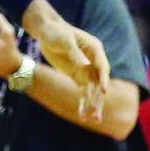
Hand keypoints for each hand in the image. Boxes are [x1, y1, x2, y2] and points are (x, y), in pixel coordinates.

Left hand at [21, 0, 109, 117]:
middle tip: (98, 113)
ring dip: (93, 103)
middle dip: (99, 98)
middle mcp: (93, 61)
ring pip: (92, 89)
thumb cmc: (56, 31)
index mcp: (94, 49)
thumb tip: (85, 64)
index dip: (104, 79)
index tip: (104, 91)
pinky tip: (83, 114)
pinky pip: (82, 90)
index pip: (102, 67)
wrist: (45, 31)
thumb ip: (75, 53)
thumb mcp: (64, 40)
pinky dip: (83, 101)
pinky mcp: (76, 74)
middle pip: (99, 81)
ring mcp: (85, 69)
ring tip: (93, 119)